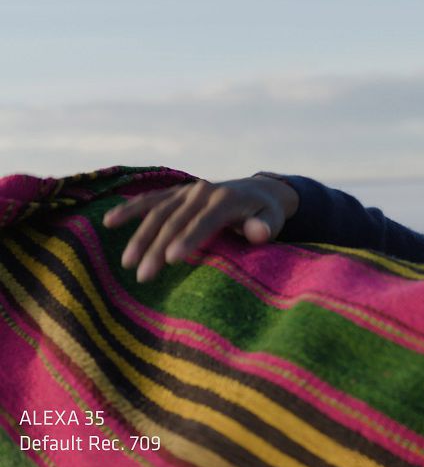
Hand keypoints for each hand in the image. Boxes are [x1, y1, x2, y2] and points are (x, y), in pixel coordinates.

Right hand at [102, 174, 299, 282]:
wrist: (257, 191)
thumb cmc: (265, 213)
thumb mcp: (273, 218)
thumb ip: (266, 226)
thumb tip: (258, 232)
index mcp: (227, 199)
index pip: (205, 220)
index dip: (189, 238)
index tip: (170, 259)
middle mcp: (204, 191)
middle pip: (177, 219)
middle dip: (158, 247)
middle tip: (143, 276)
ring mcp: (187, 191)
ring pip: (159, 211)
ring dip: (141, 235)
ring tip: (127, 262)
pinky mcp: (175, 193)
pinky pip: (150, 200)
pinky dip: (130, 209)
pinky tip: (109, 222)